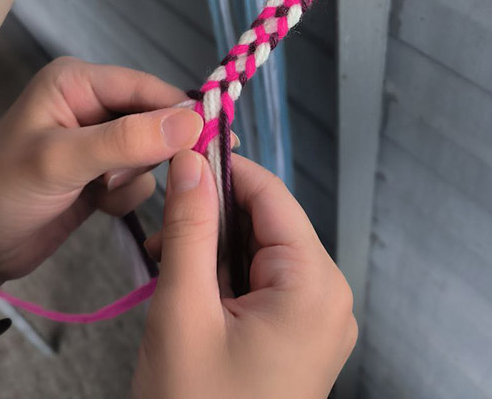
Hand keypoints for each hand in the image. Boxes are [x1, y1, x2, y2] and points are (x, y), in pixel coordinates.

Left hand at [0, 57, 202, 321]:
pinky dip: (125, 196)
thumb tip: (193, 121)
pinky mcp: (102, 174)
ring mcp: (98, 141)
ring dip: (134, 178)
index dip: (183, 110)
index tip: (219, 135)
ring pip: (151, 153)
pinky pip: (139, 180)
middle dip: (156, 151)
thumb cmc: (2, 192)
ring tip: (101, 193)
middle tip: (157, 175)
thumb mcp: (61, 161)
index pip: (146, 89)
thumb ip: (126, 141)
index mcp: (77, 82)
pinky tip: (96, 205)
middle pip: (155, 119)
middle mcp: (91, 104)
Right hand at [134, 151, 355, 398]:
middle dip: (213, 217)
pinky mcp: (302, 336)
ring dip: (213, 248)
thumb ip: (190, 227)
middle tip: (162, 230)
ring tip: (167, 264)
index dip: (224, 167)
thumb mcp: (184, 311)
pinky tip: (190, 288)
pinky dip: (226, 276)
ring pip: (261, 250)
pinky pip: (264, 282)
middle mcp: (329, 295)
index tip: (179, 153)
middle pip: (267, 222)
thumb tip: (191, 156)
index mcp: (315, 284)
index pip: (271, 195)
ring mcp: (319, 319)